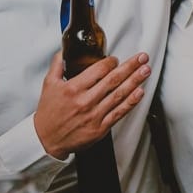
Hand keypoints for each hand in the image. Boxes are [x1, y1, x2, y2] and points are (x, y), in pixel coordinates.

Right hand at [34, 51, 150, 158]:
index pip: (98, 70)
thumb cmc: (49, 114)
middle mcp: (85, 101)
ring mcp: (94, 115)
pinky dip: (131, 102)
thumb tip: (62, 52)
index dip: (111, 62)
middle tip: (141, 58)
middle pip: (113, 80)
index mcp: (73, 88)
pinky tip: (140, 92)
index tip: (116, 59)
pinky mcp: (100, 128)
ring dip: (135, 81)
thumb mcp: (48, 85)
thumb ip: (57, 66)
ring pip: (119, 94)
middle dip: (130, 67)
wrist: (47, 140)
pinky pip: (119, 112)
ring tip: (145, 70)